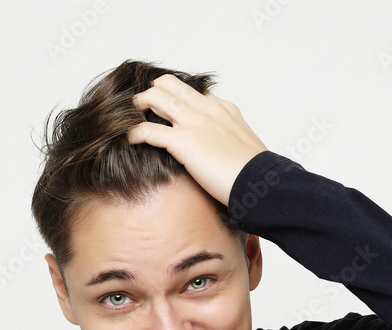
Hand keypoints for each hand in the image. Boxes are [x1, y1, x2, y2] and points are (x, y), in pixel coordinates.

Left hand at [127, 74, 266, 205]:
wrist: (261, 182)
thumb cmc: (255, 171)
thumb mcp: (244, 143)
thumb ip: (229, 136)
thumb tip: (221, 148)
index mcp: (223, 108)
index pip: (194, 92)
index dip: (177, 96)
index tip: (168, 106)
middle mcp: (207, 109)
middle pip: (170, 85)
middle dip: (153, 91)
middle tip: (143, 105)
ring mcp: (194, 123)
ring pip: (156, 98)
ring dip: (140, 104)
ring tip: (132, 114)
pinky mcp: (183, 142)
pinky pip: (149, 130)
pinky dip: (135, 132)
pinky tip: (130, 138)